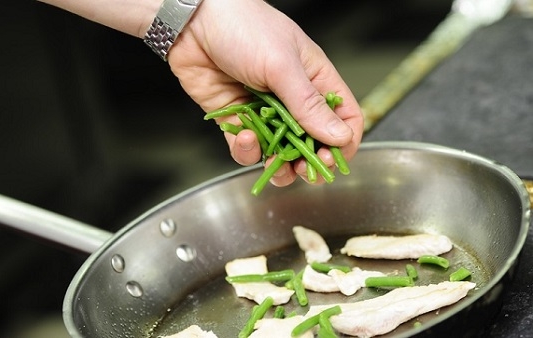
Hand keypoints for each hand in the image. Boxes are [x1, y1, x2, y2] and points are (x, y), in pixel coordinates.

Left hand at [168, 0, 362, 186]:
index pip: (343, 116)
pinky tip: (246, 138)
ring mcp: (265, 112)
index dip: (344, 141)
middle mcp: (293, 99)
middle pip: (313, 142)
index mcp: (314, 79)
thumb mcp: (283, 65)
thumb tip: (340, 136)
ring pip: (281, 152)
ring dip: (279, 164)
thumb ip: (308, 105)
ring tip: (274, 164)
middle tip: (304, 171)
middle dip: (310, 161)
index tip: (335, 159)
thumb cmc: (244, 28)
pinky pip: (248, 148)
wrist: (193, 23)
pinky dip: (248, 151)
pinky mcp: (238, 120)